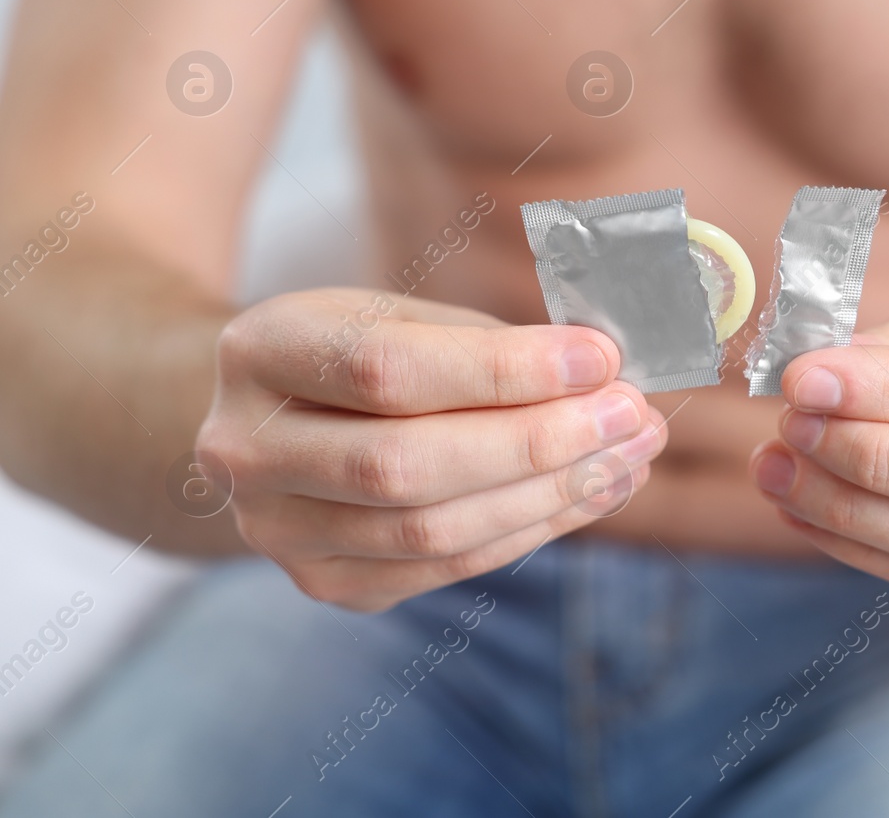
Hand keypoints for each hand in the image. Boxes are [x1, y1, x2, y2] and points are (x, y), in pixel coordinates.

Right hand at [197, 288, 664, 611]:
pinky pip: (445, 568)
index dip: (502, 370)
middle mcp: (246, 451)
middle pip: (406, 465)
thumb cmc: (359, 352)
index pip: (386, 369)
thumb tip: (603, 374)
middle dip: (539, 442)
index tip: (599, 358)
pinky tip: (595, 491)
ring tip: (631, 454)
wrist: (273, 421)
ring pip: (431, 530)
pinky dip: (533, 529)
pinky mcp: (327, 583)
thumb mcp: (404, 316)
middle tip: (632, 414)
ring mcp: (278, 531)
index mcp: (261, 351)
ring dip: (552, 494)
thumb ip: (488, 343)